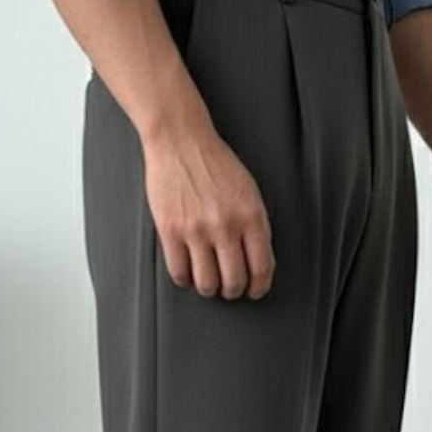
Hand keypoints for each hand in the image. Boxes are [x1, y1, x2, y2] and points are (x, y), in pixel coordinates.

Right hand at [141, 119, 274, 299]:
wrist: (181, 141)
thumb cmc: (216, 164)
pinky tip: (188, 271)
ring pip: (207, 284)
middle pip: (234, 281)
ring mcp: (196, 230)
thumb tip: (257, 262)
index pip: (261, 268)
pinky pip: (179, 273)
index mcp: (251, 216)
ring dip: (209, 289)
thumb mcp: (249, 192)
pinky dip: (185, 279)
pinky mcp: (170, 231)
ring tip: (208, 281)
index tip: (254, 290)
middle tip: (229, 288)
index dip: (259, 287)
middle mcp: (226, 226)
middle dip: (233, 291)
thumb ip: (255, 225)